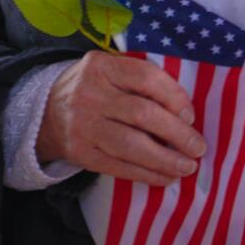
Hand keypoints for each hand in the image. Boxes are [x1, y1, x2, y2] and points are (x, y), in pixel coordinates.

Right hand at [35, 51, 205, 186]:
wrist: (46, 114)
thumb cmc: (94, 90)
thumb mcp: (110, 71)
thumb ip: (141, 81)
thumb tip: (185, 112)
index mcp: (101, 66)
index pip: (146, 77)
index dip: (174, 97)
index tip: (191, 115)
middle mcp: (90, 94)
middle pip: (142, 114)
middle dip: (176, 133)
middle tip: (198, 147)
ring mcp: (83, 125)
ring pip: (131, 145)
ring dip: (165, 159)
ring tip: (187, 167)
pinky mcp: (80, 153)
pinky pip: (118, 167)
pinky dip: (146, 175)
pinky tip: (166, 178)